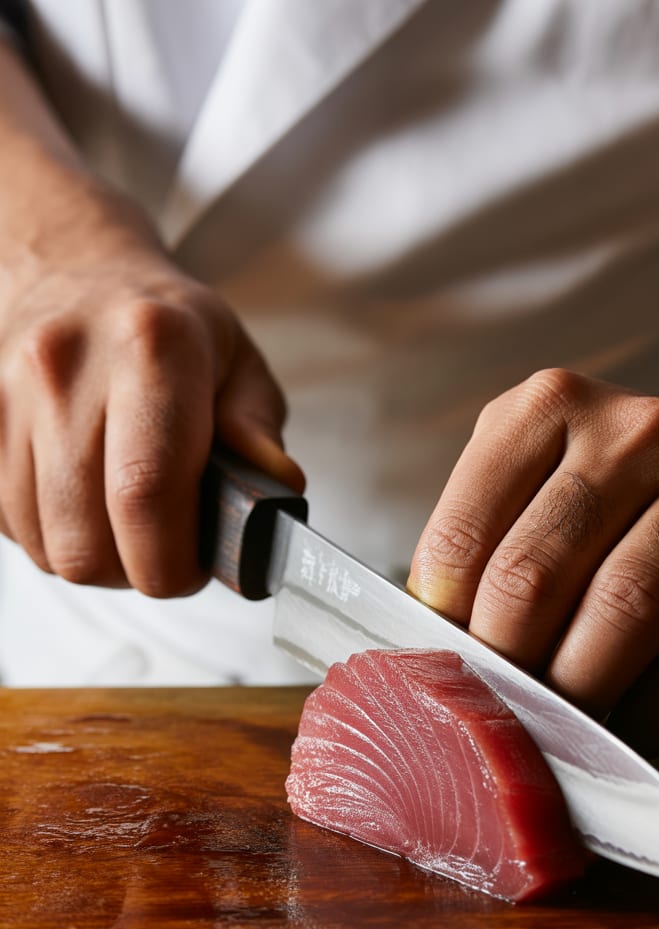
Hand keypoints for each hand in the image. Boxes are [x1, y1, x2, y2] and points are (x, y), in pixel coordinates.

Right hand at [0, 186, 302, 595]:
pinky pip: (8, 525)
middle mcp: (68, 367)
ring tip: (127, 524)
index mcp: (153, 348)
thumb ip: (259, 429)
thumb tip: (278, 486)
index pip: (148, 492)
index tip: (192, 571)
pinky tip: (84, 503)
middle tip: (166, 550)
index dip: (171, 562)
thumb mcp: (238, 364)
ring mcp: (8, 393)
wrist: (72, 272)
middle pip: (87, 538)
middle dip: (135, 572)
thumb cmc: (167, 329)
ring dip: (93, 559)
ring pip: (44, 545)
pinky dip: (51, 537)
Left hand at [408, 368, 658, 753]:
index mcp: (548, 408)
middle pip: (535, 575)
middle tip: (496, 711)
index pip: (462, 536)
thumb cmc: (595, 512)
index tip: (445, 670)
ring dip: (576, 689)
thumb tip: (433, 666)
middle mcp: (637, 434)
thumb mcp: (523, 493)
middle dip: (505, 665)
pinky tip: (624, 731)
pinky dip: (651, 715)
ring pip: (625, 608)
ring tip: (554, 726)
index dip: (442, 626)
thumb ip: (478, 557)